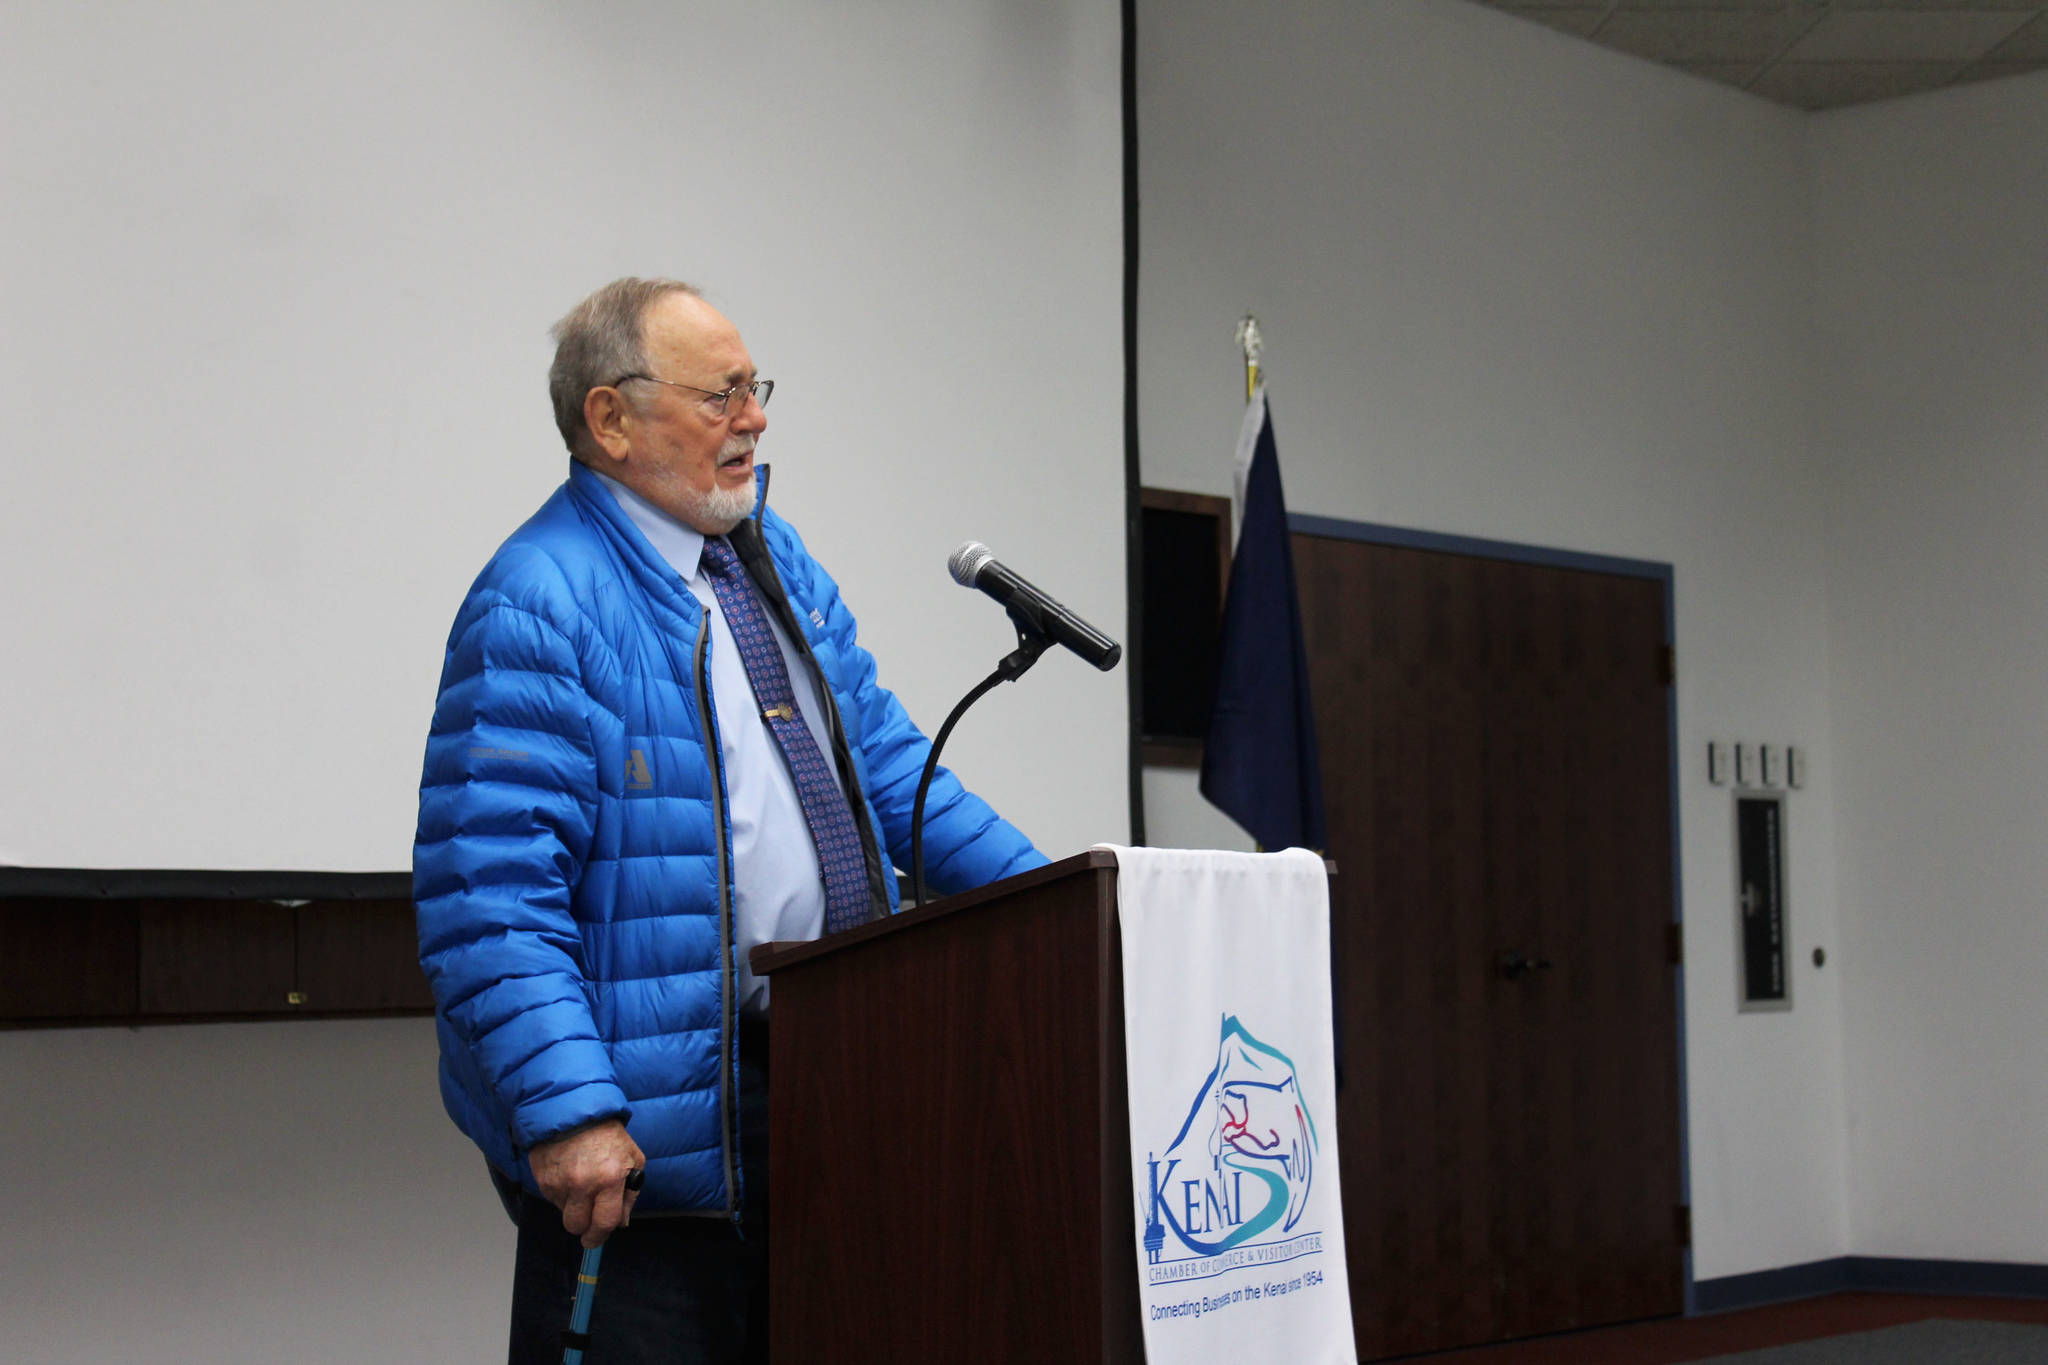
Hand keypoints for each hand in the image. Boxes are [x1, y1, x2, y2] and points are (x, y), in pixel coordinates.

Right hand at [530, 1119, 646, 1248]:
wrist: (575, 1111)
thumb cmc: (608, 1135)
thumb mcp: (633, 1159)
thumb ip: (629, 1194)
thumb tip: (620, 1223)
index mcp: (610, 1179)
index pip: (605, 1223)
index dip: (600, 1236)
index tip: (596, 1238)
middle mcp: (583, 1184)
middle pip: (578, 1226)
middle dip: (583, 1228)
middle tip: (587, 1219)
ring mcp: (560, 1183)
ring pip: (563, 1214)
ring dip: (572, 1208)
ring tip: (580, 1186)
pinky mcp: (543, 1179)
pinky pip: (552, 1200)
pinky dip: (561, 1195)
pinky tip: (568, 1176)